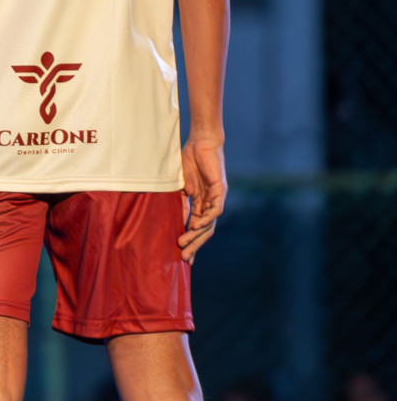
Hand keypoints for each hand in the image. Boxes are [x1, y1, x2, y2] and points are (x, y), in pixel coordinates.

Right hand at [179, 137, 226, 263]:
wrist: (201, 142)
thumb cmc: (189, 160)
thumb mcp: (181, 186)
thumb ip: (182, 203)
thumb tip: (180, 221)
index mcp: (201, 203)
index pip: (197, 227)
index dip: (191, 241)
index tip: (182, 255)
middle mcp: (210, 203)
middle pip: (205, 230)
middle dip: (195, 244)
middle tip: (185, 258)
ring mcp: (216, 197)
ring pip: (210, 223)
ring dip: (198, 235)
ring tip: (185, 244)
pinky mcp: (221, 190)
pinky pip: (216, 209)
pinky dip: (207, 218)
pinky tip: (196, 226)